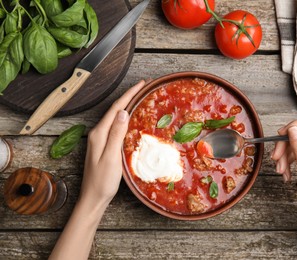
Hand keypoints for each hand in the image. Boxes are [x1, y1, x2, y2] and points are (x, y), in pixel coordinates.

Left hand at [79, 80, 145, 207]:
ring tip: (140, 98)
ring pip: (115, 117)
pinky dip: (125, 118)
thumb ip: (116, 134)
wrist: (93, 197)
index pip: (116, 108)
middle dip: (129, 96)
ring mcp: (100, 139)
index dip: (129, 94)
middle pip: (115, 110)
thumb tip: (123, 112)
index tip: (142, 84)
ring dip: (127, 105)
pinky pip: (115, 126)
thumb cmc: (103, 181)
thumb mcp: (111, 157)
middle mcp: (98, 133)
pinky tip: (131, 118)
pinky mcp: (104, 145)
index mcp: (99, 133)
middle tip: (144, 87)